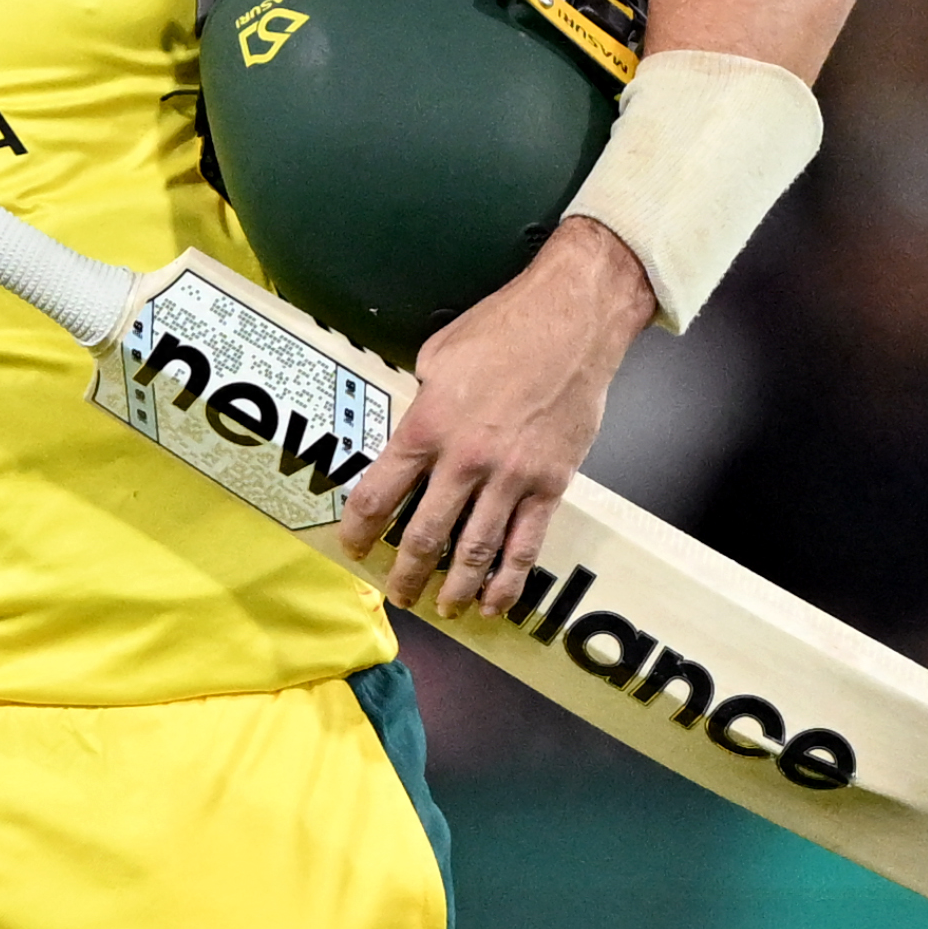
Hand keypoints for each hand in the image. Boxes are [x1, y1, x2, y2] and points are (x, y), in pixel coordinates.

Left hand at [335, 219, 657, 618]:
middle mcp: (464, 460)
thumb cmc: (506, 328)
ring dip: (454, 588)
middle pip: (423, 535)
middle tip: (397, 595)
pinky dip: (508, 581)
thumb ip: (420, 404)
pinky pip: (525, 545)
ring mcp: (509, 477)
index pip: (377, 496)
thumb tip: (412, 430)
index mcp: (426, 427)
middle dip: (405, 573)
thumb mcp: (437, 358)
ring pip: (474, 552)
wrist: (574, 320)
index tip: (353, 549)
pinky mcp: (549, 484)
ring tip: (442, 607)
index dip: (358, 531)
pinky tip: (496, 603)